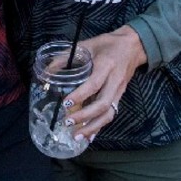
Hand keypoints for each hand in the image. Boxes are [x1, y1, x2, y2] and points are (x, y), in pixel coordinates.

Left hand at [62, 25, 145, 139]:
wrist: (132, 46)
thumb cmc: (107, 44)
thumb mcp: (86, 45)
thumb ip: (66, 57)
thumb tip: (48, 71)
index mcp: (106, 65)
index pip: (93, 84)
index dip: (80, 95)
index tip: (65, 102)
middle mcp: (114, 81)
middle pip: (102, 104)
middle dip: (85, 116)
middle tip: (67, 122)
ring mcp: (119, 91)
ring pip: (109, 113)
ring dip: (93, 127)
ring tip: (77, 136)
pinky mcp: (120, 97)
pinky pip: (111, 114)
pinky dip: (100, 126)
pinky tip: (89, 136)